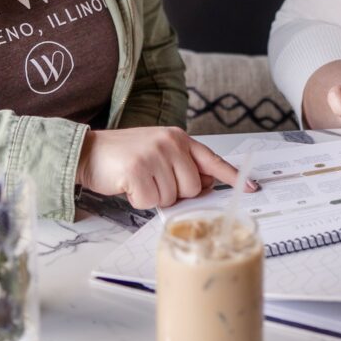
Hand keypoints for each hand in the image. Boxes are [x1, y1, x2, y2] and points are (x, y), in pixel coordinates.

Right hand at [75, 127, 255, 209]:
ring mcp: (153, 155)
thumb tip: (206, 184)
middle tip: (153, 182)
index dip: (232, 176)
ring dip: (154, 197)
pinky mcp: (137, 170)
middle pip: (192, 188)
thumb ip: (181, 165)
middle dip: (174, 193)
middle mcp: (169, 143)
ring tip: (139, 181)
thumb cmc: (124, 156)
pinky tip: (129, 186)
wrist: (89, 151)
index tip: (252, 187)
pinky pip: (151, 202)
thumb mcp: (158, 153)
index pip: (211, 159)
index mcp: (178, 138)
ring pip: (172, 198)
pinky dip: (139, 201)